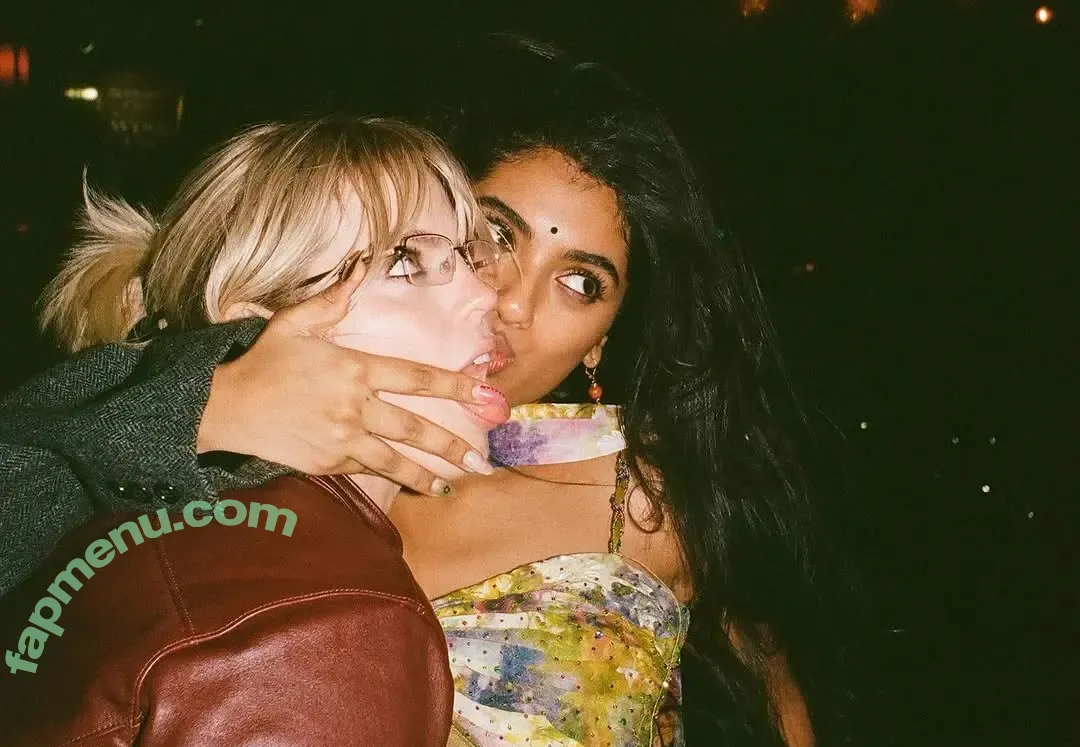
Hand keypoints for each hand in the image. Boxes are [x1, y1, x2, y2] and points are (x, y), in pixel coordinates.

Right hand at [198, 262, 502, 495]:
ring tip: (453, 484)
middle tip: (482, 462)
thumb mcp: (296, 322)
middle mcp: (355, 406)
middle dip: (453, 446)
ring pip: (395, 460)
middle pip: (415, 428)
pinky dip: (389, 476)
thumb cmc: (263, 360)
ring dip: (428, 474)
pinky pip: (365, 469)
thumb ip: (334, 298)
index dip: (456, 385)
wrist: (224, 407)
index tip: (486, 394)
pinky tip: (411, 483)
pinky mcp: (326, 462)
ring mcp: (341, 438)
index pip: (418, 377)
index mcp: (355, 369)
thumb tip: (362, 264)